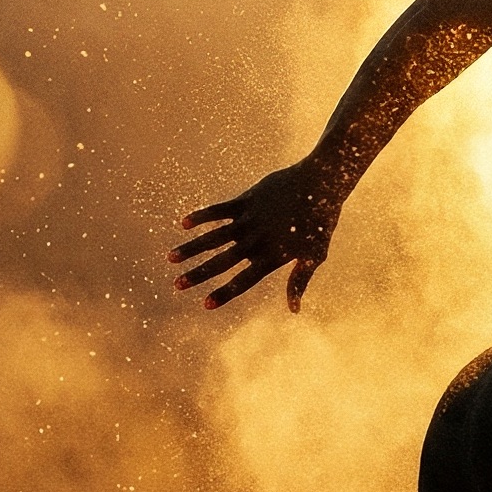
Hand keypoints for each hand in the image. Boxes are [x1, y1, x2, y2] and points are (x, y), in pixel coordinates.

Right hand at [169, 159, 340, 312]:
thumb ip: (299, 281)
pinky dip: (202, 216)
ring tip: (171, 258)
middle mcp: (257, 240)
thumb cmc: (321, 222)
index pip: (244, 281)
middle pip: (222, 262)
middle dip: (198, 275)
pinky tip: (184, 223)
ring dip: (191, 248)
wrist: (320, 182)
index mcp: (272, 257)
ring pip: (214, 237)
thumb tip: (294, 310)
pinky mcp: (246, 200)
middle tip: (177, 285)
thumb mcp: (316, 255)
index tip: (205, 304)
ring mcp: (249, 219)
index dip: (224, 293)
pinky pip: (219, 210)